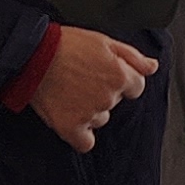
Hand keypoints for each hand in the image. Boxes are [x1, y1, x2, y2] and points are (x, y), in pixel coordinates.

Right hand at [31, 27, 157, 152]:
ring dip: (90, 110)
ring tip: (71, 93)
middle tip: (83, 78)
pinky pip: (85, 143)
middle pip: (116, 101)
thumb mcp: (104, 41)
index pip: (136, 87)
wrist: (31, 55)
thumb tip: (153, 67)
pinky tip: (71, 118)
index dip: (121, 79)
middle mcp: (108, 97)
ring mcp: (89, 114)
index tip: (104, 74)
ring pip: (100, 119)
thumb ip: (133, 57)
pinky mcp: (70, 127)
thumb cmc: (65, 45)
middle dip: (104, 92)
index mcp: (119, 75)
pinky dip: (80, 134)